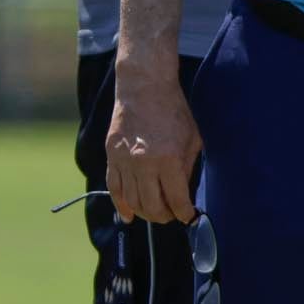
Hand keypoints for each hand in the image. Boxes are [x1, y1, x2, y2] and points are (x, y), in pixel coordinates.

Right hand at [106, 57, 202, 226]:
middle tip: (172, 215)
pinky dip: (121, 205)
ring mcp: (125, 161)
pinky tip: (129, 216)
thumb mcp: (192, 139)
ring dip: (146, 213)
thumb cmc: (174, 110)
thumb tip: (184, 195)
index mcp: (168, 158)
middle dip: (166, 216)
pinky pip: (114, 188)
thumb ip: (187, 168)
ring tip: (156, 213)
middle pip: (153, 206)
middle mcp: (144, 163)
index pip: (176, 199)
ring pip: (133, 201)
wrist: (144, 86)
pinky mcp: (112, 156)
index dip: (184, 212)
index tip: (189, 216)